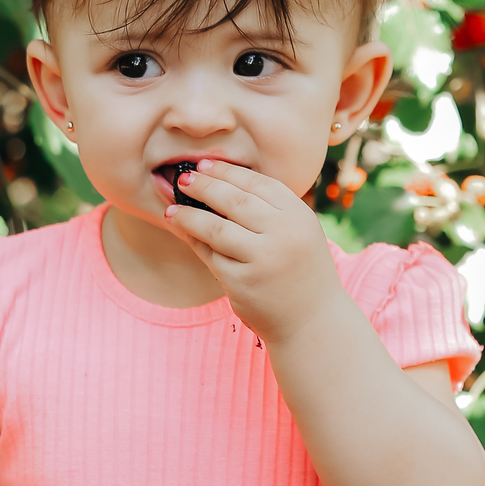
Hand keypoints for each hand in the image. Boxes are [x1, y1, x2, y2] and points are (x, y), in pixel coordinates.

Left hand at [166, 159, 346, 344]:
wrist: (313, 320)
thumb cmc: (301, 269)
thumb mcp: (298, 231)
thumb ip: (270, 209)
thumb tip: (220, 182)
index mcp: (299, 216)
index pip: (258, 183)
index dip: (227, 172)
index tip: (205, 165)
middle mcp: (283, 234)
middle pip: (233, 201)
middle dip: (204, 186)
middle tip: (184, 179)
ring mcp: (262, 260)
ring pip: (214, 228)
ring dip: (188, 215)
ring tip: (172, 209)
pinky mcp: (242, 283)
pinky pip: (210, 256)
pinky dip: (194, 242)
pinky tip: (184, 233)